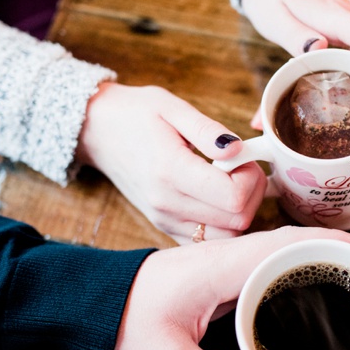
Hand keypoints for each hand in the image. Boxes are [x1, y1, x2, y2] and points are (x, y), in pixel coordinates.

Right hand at [76, 82, 265, 241]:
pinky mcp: (164, 226)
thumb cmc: (135, 114)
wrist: (96, 130)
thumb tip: (238, 150)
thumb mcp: (172, 107)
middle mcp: (167, 203)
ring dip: (241, 211)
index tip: (243, 158)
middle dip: (253, 193)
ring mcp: (164, 219)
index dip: (251, 178)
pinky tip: (220, 198)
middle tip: (242, 167)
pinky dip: (224, 224)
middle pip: (237, 221)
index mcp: (171, 171)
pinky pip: (207, 241)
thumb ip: (208, 130)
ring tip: (231, 181)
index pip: (233, 198)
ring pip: (227, 237)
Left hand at [114, 226, 349, 349]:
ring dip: (315, 249)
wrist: (87, 301)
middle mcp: (224, 256)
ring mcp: (219, 259)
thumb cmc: (123, 322)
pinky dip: (292, 259)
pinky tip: (307, 276)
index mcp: (219, 269)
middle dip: (334, 244)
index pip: (284, 246)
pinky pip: (263, 257)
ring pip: (278, 245)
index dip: (328, 244)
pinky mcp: (215, 269)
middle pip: (290, 240)